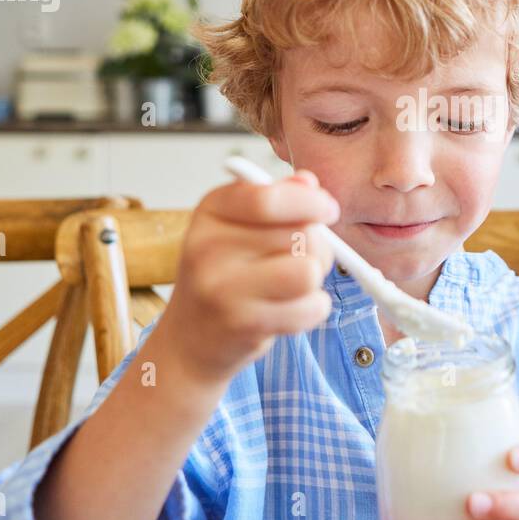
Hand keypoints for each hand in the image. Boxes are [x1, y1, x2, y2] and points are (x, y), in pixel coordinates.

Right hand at [160, 169, 337, 382]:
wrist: (190, 336)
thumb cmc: (225, 274)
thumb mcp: (239, 226)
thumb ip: (276, 200)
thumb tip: (309, 183)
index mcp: (211, 210)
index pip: (268, 199)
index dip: (309, 202)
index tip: (328, 209)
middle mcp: (208, 247)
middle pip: (301, 234)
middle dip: (317, 245)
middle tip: (299, 258)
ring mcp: (222, 288)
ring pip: (309, 271)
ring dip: (315, 279)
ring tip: (294, 284)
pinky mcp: (243, 324)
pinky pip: (310, 307)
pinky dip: (313, 308)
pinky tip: (290, 309)